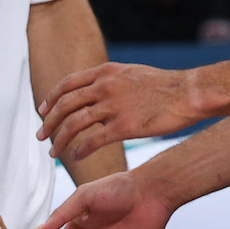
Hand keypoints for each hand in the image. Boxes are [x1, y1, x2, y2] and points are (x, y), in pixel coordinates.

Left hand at [36, 61, 202, 160]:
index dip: (51, 99)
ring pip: (74, 124)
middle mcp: (105, 86)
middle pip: (65, 105)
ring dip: (60, 140)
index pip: (67, 85)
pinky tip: (77, 157)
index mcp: (106, 72)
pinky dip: (80, 150)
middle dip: (48, 123)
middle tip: (41, 136)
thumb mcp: (131, 73)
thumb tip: (94, 89)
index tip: (43, 111)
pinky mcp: (124, 126)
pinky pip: (93, 141)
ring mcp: (114, 106)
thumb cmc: (164, 86)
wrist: (188, 93)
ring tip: (54, 152)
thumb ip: (109, 80)